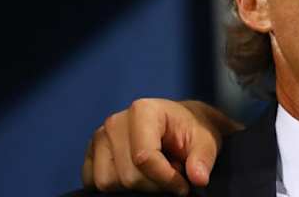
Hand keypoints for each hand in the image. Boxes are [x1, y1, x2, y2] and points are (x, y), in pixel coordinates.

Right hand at [82, 99, 242, 194]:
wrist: (180, 124)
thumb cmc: (193, 130)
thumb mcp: (207, 140)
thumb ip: (203, 158)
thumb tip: (198, 177)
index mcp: (142, 111)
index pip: (144, 158)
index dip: (166, 179)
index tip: (183, 185)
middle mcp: (115, 122)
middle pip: (126, 176)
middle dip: (153, 185)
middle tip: (173, 176)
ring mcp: (100, 138)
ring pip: (108, 183)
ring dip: (136, 186)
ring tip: (156, 173)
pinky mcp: (92, 153)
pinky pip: (94, 183)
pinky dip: (117, 187)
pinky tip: (138, 175)